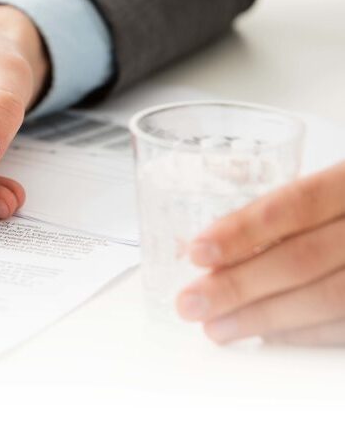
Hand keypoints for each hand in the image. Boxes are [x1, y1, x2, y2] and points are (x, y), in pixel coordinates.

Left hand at [176, 161, 344, 345]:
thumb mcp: (338, 183)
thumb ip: (291, 208)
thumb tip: (210, 245)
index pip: (296, 203)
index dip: (243, 230)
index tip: (196, 251)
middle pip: (304, 258)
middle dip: (239, 285)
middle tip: (191, 303)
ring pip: (329, 297)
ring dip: (265, 318)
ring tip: (218, 328)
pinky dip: (308, 333)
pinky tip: (270, 337)